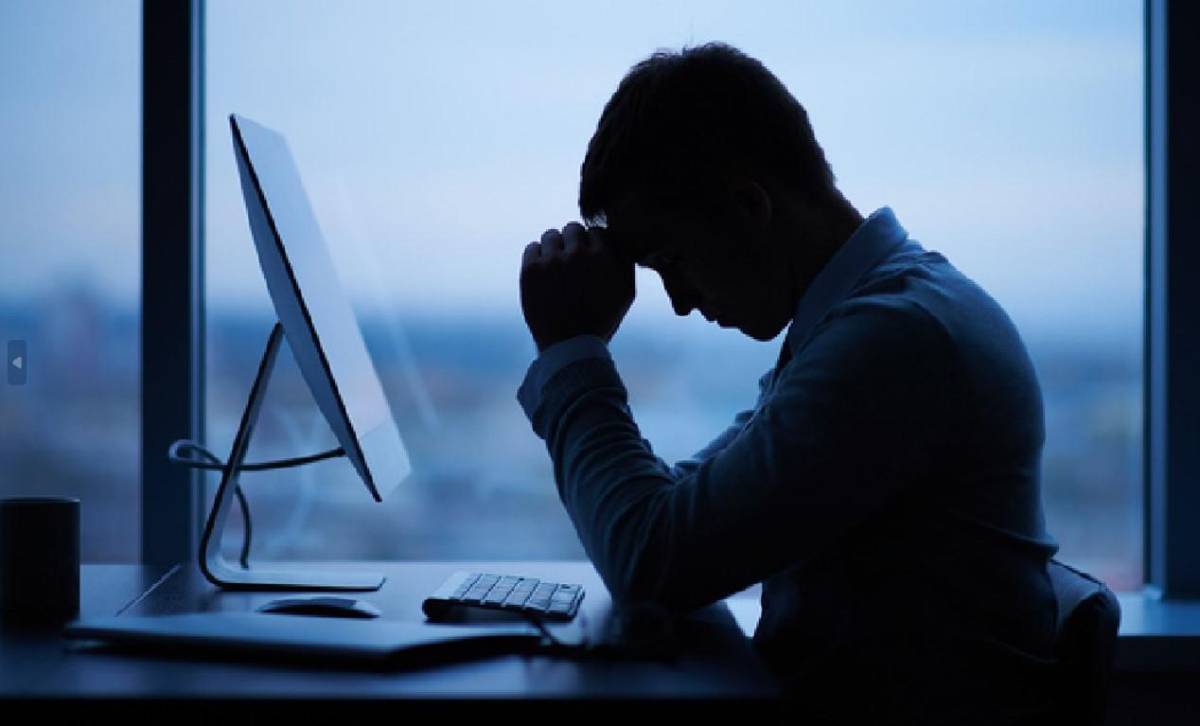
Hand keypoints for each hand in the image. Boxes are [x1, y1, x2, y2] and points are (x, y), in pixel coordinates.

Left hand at [520, 222, 634, 352]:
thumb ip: (625, 261)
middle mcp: (576, 253)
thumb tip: (617, 238)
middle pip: (572, 229)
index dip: (592, 245)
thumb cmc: (601, 320)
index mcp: (603, 256)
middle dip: (573, 243)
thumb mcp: (626, 293)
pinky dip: (537, 257)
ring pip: (550, 235)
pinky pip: (531, 248)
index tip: (589, 259)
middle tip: (572, 263)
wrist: (569, 346)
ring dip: (554, 248)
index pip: (595, 231)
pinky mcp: (530, 270)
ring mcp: (551, 260)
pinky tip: (543, 274)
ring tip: (556, 268)